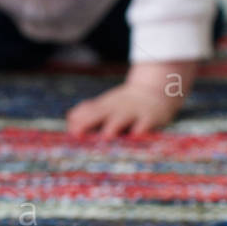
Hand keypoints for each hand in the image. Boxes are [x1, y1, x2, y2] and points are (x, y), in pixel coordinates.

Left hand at [65, 60, 196, 137]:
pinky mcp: (151, 117)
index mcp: (106, 106)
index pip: (89, 112)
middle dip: (89, 122)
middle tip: (77, 133)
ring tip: (106, 134)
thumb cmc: (126, 104)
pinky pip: (147, 123)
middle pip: (101, 113)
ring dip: (114, 125)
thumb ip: (89, 111)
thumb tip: (70, 118)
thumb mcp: (107, 104)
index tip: (70, 132)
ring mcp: (134, 112)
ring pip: (123, 117)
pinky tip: (136, 135)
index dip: (80, 121)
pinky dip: (142, 128)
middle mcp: (117, 108)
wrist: (157, 90)